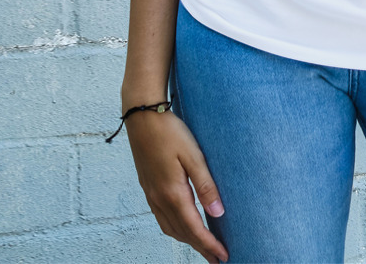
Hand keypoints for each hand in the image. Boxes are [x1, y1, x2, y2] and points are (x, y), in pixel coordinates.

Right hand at [126, 109, 228, 263]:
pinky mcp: (148, 187)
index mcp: (172, 193)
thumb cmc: (170, 131)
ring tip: (203, 246)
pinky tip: (182, 225)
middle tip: (217, 259)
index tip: (223, 256)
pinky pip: (162, 218)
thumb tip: (218, 213)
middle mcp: (159, 199)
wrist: (142, 116)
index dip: (209, 245)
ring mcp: (151, 194)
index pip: (194, 229)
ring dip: (187, 240)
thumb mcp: (193, 155)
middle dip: (200, 248)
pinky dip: (175, 228)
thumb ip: (206, 185)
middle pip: (182, 233)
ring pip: (170, 228)